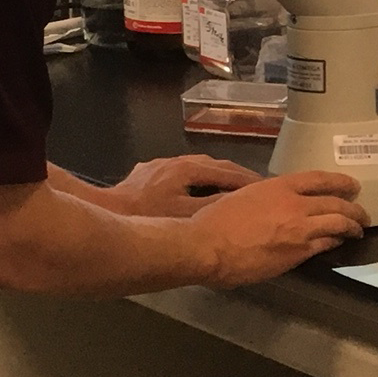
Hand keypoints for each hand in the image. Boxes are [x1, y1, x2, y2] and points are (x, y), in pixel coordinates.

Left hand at [107, 155, 260, 218]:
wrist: (107, 212)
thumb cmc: (147, 215)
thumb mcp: (186, 215)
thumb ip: (215, 205)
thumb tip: (242, 201)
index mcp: (189, 168)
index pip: (229, 171)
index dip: (250, 181)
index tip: (269, 189)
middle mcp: (177, 160)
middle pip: (215, 165)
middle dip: (237, 176)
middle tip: (257, 190)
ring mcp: (161, 166)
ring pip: (198, 168)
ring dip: (217, 177)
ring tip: (233, 191)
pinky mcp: (148, 174)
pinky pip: (182, 174)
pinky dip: (198, 181)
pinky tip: (198, 193)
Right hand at [189, 170, 370, 285]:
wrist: (209, 246)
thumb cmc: (216, 220)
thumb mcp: (242, 195)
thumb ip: (265, 196)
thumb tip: (275, 201)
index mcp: (279, 186)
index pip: (319, 179)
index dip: (340, 181)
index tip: (353, 185)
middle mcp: (295, 205)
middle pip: (336, 203)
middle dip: (354, 209)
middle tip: (362, 214)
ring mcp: (299, 230)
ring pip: (337, 225)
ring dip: (351, 227)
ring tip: (357, 230)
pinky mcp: (298, 253)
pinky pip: (325, 245)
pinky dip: (334, 242)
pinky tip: (337, 243)